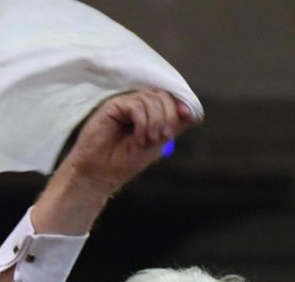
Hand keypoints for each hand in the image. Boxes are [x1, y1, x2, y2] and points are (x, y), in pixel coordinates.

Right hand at [62, 89, 199, 196]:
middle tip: (164, 136)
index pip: (170, 99)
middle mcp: (138, 105)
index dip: (181, 104)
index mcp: (149, 112)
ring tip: (148, 140)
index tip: (188, 117)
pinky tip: (139, 137)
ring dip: (156, 121)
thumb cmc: (126, 161)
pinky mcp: (113, 106)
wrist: (101, 172)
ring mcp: (125, 104)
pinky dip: (143, 121)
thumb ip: (173, 126)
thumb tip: (194, 114)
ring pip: (151, 99)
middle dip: (169, 115)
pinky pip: (136, 105)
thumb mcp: (157, 143)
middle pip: (163, 96)